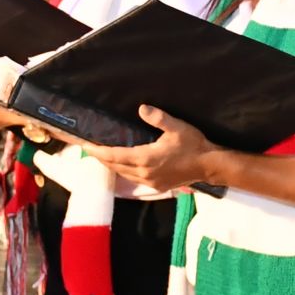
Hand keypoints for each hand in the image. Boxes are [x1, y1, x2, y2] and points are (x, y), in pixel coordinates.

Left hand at [83, 104, 219, 194]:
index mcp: (145, 158)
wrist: (209, 165)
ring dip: (111, 165)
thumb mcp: (177, 127)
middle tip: (88, 149)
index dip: (98, 151)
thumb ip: (159, 118)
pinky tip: (123, 165)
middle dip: (101, 158)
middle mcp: (143, 173)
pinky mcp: (157, 186)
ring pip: (123, 174)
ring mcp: (150, 182)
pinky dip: (124, 171)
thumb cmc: (193, 144)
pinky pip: (134, 178)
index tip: (85, 146)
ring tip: (102, 156)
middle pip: (115, 166)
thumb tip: (142, 108)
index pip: (114, 156)